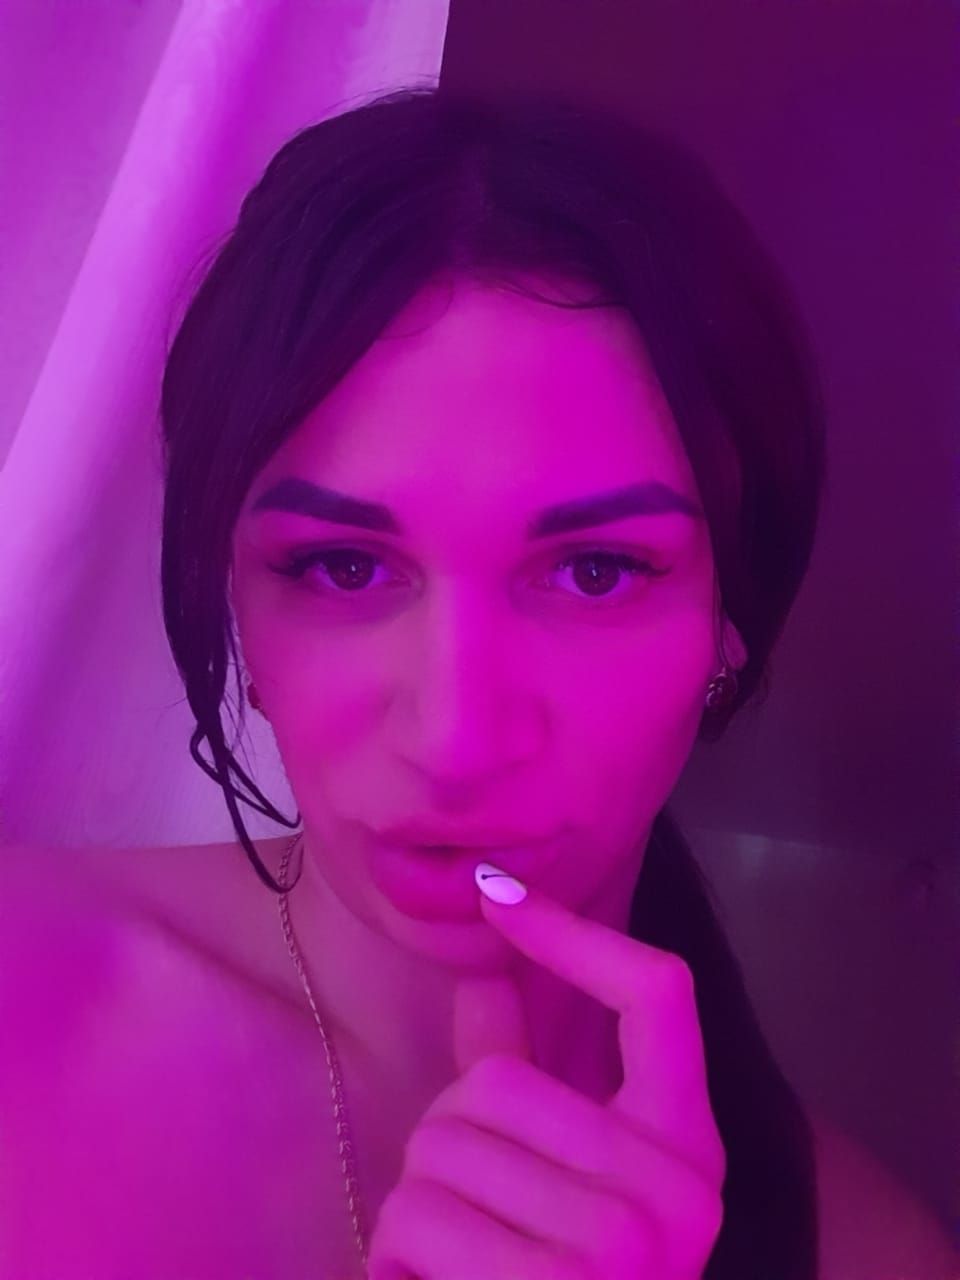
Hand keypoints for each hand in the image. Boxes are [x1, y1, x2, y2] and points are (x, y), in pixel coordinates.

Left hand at [365, 873, 726, 1278]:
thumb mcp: (572, 1182)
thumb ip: (530, 1077)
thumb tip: (483, 970)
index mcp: (690, 1144)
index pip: (659, 992)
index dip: (574, 933)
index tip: (497, 894)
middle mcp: (679, 1192)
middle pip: (493, 1084)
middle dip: (447, 1138)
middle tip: (471, 1210)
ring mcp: (621, 1253)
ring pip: (438, 1150)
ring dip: (415, 1206)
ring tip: (454, 1261)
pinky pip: (414, 1222)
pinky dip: (396, 1260)